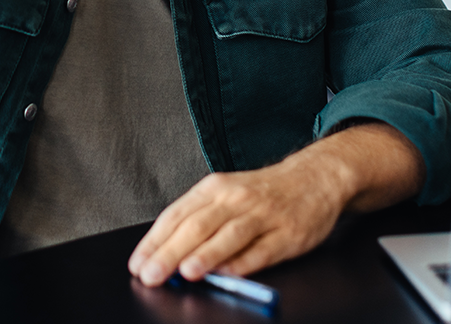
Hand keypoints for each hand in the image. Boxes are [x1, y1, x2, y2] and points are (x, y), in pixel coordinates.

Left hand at [127, 122, 424, 285]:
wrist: (313, 177)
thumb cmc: (261, 192)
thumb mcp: (225, 195)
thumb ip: (198, 220)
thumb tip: (166, 253)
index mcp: (213, 188)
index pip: (175, 215)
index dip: (154, 241)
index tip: (137, 263)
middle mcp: (234, 199)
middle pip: (197, 226)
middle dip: (170, 252)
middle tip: (151, 273)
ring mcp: (262, 215)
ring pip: (228, 235)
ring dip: (206, 255)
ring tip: (186, 272)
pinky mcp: (288, 233)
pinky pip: (263, 250)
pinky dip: (244, 262)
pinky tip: (228, 274)